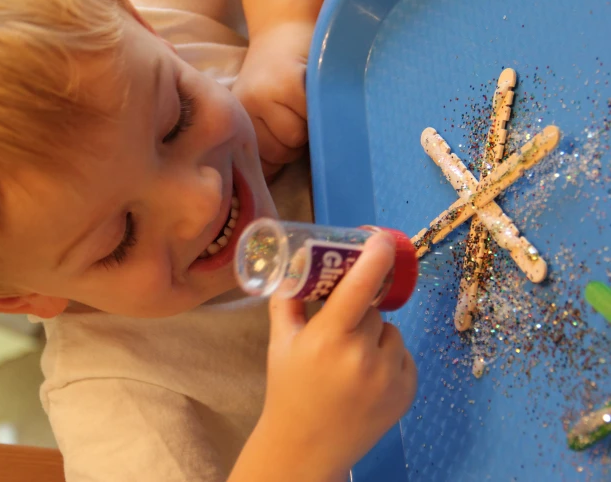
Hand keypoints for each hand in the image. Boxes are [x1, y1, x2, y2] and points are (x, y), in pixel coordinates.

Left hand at [233, 22, 312, 179]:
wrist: (285, 27)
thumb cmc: (278, 75)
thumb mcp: (263, 110)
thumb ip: (268, 146)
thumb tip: (271, 190)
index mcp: (238, 118)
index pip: (265, 163)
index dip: (285, 156)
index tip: (288, 135)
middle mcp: (246, 106)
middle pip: (283, 152)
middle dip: (298, 142)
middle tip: (299, 112)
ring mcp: (265, 94)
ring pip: (299, 137)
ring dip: (312, 125)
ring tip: (306, 101)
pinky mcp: (288, 82)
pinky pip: (313, 115)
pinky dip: (322, 108)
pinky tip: (315, 91)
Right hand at [259, 233, 417, 479]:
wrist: (306, 447)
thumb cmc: (289, 389)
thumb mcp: (280, 343)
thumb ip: (288, 300)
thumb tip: (298, 262)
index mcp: (327, 339)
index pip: (358, 288)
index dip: (373, 259)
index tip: (381, 240)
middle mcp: (361, 356)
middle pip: (373, 309)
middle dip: (359, 312)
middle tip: (339, 331)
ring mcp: (388, 377)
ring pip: (391, 332)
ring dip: (376, 336)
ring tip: (351, 360)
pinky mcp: (407, 392)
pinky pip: (403, 355)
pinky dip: (389, 358)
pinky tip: (367, 378)